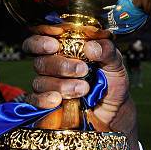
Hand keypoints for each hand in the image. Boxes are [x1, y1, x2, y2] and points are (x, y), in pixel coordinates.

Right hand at [22, 32, 137, 149]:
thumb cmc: (111, 81)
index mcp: (64, 49)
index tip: (54, 45)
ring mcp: (47, 86)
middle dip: (61, 66)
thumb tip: (91, 47)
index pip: (39, 40)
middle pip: (40, 62)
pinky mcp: (46, 105)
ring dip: (62, 85)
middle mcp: (52, 66)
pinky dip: (44, 100)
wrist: (115, 109)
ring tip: (84, 88)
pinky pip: (35, 101)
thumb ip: (107, 51)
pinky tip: (58, 100)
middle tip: (82, 70)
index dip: (40, 41)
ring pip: (41, 82)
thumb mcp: (115, 63)